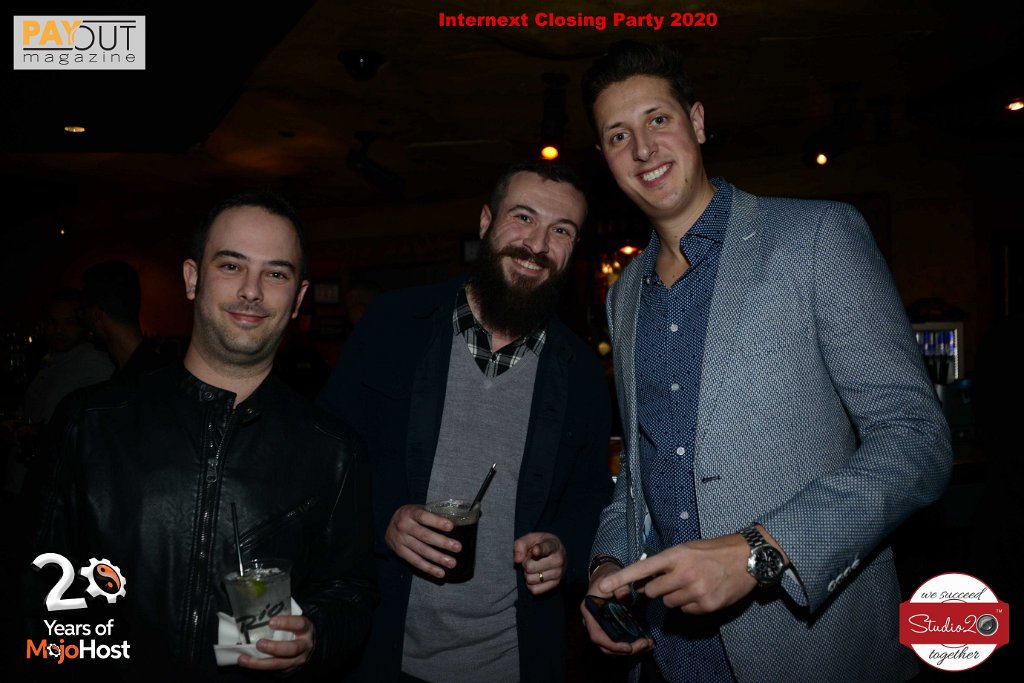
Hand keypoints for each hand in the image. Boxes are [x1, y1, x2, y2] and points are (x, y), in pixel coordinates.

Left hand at [237, 615, 313, 670]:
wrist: (307, 645)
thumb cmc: (296, 629)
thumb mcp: (294, 621)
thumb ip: (282, 617)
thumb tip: (259, 614)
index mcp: (306, 629)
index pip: (299, 624)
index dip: (286, 623)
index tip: (271, 621)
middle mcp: (304, 646)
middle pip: (291, 649)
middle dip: (274, 647)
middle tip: (259, 643)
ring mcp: (297, 660)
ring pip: (279, 664)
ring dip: (260, 662)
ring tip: (244, 658)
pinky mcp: (288, 669)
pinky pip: (273, 670)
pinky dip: (258, 667)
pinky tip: (246, 662)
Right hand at [385, 504, 459, 578]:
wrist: (388, 525)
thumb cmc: (411, 517)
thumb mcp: (417, 510)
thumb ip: (432, 515)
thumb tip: (456, 521)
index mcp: (410, 513)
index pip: (424, 516)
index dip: (437, 522)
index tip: (450, 527)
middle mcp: (404, 526)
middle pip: (425, 536)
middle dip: (442, 542)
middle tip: (457, 547)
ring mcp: (401, 540)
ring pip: (421, 551)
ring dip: (438, 558)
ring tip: (452, 563)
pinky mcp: (400, 552)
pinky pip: (415, 562)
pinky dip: (428, 568)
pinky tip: (440, 572)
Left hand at [513, 532, 565, 594]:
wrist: (556, 553)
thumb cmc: (540, 545)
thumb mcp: (531, 539)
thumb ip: (521, 545)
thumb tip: (518, 560)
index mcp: (553, 545)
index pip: (546, 548)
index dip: (539, 550)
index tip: (535, 551)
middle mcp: (559, 560)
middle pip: (530, 567)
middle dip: (526, 564)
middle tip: (530, 560)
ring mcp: (559, 573)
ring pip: (531, 579)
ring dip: (528, 574)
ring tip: (533, 568)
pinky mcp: (556, 584)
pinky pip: (534, 589)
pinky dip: (530, 585)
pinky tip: (535, 576)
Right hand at [581, 563, 653, 655]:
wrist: (604, 576)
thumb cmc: (607, 577)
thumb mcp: (612, 578)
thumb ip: (620, 588)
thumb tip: (627, 600)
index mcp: (589, 612)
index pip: (597, 636)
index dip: (612, 644)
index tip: (629, 647)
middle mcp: (592, 623)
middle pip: (606, 646)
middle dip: (625, 649)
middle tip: (644, 645)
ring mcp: (601, 627)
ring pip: (612, 646)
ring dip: (630, 649)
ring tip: (648, 644)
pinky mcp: (610, 628)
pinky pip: (617, 641)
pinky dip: (631, 643)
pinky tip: (645, 640)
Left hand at [597, 535, 756, 613]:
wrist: (747, 558)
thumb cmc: (713, 551)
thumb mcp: (686, 550)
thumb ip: (664, 565)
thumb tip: (643, 584)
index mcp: (676, 555)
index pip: (642, 568)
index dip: (621, 579)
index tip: (602, 587)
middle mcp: (684, 573)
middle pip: (654, 592)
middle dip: (659, 589)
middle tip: (673, 580)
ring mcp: (696, 591)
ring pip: (669, 604)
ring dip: (675, 597)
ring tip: (693, 584)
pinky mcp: (706, 605)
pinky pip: (685, 611)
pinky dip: (689, 605)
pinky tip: (702, 592)